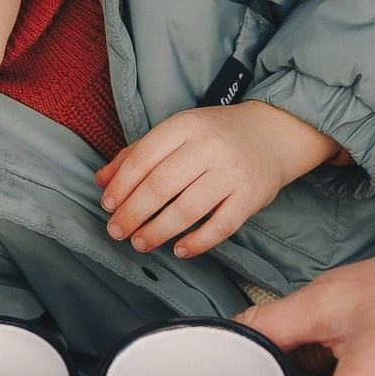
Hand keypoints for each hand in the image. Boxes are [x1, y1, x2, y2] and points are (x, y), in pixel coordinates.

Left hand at [96, 101, 339, 257]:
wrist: (273, 133)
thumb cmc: (215, 135)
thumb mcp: (176, 132)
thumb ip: (136, 154)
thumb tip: (102, 181)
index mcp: (185, 125)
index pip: (143, 158)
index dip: (121, 186)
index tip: (108, 206)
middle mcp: (209, 147)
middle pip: (161, 186)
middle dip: (133, 213)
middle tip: (117, 231)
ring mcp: (232, 173)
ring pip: (187, 209)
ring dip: (158, 231)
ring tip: (140, 243)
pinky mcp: (250, 198)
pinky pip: (220, 227)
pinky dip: (197, 242)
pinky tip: (178, 249)